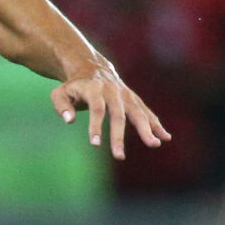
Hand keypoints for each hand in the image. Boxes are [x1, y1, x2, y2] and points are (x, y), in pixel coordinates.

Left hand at [51, 66, 169, 159]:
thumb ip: (61, 106)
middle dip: (119, 136)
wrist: (92, 67)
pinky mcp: (134, 99)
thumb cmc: (73, 86)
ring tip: (154, 144)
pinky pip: (146, 112)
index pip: (96, 108)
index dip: (95, 126)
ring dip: (147, 129)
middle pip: (118, 114)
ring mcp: (126, 95)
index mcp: (94, 88)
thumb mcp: (59, 93)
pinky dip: (156, 124)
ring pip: (138, 112)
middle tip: (119, 156)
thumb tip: (69, 121)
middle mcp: (113, 91)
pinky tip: (165, 137)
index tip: (95, 144)